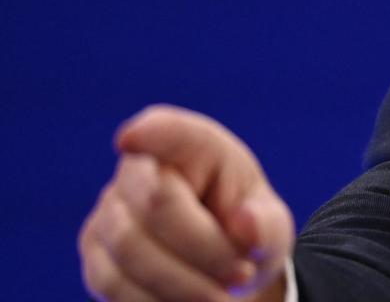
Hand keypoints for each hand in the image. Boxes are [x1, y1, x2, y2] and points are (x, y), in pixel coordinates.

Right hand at [79, 105, 294, 301]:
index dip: (150, 133)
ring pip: (129, 250)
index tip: (130, 139)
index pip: (169, 131)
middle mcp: (140, 169)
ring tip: (221, 298)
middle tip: (242, 274)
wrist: (218, 269)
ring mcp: (109, 210)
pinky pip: (113, 284)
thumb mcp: (270, 227)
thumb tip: (246, 226)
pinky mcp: (94, 253)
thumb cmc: (246, 234)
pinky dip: (156, 301)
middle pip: (155, 204)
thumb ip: (266, 226)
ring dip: (181, 284)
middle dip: (204, 249)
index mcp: (193, 147)